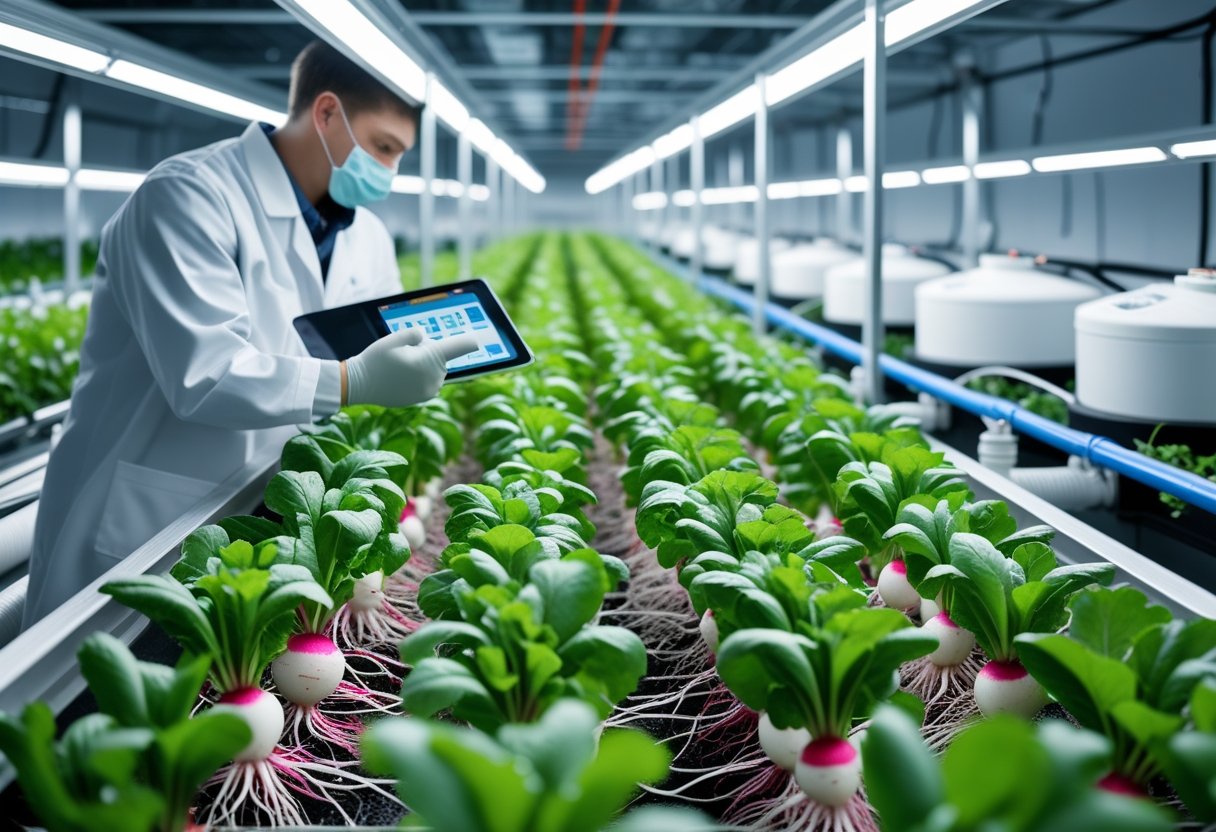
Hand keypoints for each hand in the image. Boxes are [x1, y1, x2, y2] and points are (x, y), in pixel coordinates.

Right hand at [343, 327, 477, 407]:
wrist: (360, 385)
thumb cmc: (376, 360)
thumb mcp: (393, 339)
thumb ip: (413, 334)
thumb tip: (424, 336)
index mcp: (430, 360)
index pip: (457, 348)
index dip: (469, 341)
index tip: (480, 339)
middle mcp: (435, 377)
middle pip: (440, 356)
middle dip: (427, 351)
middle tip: (403, 353)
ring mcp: (430, 390)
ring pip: (433, 369)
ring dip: (422, 364)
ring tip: (399, 366)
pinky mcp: (423, 398)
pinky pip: (427, 380)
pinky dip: (418, 376)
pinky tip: (399, 377)